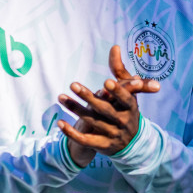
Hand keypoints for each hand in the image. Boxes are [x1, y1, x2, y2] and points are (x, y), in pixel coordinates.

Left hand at [58, 45, 161, 166]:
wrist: (131, 142)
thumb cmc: (126, 108)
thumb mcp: (128, 90)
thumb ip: (119, 70)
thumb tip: (115, 46)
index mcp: (131, 107)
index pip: (126, 99)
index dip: (117, 92)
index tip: (105, 82)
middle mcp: (123, 122)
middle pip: (105, 110)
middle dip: (89, 97)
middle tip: (73, 84)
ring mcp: (113, 135)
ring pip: (92, 122)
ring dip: (75, 109)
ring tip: (60, 97)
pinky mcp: (102, 146)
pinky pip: (85, 140)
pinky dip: (72, 132)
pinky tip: (60, 122)